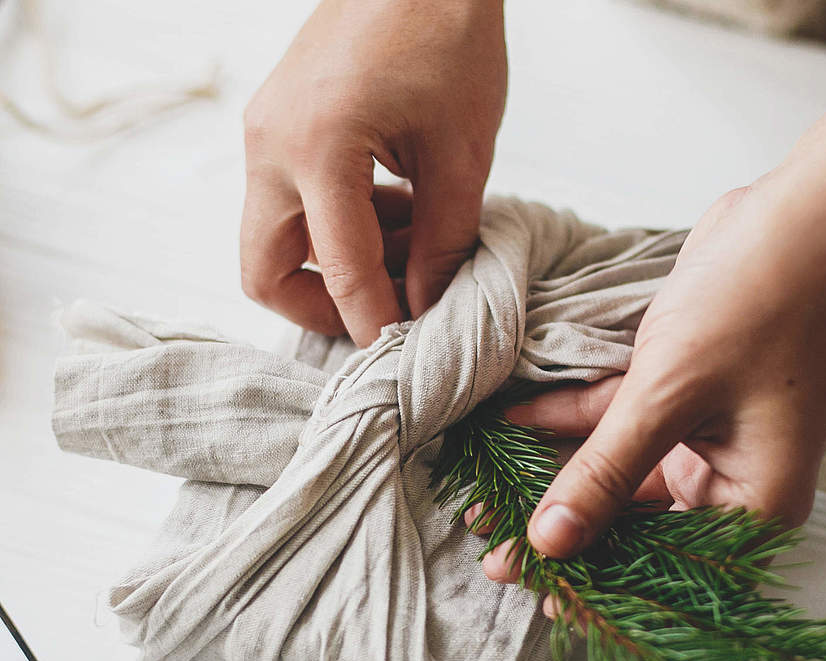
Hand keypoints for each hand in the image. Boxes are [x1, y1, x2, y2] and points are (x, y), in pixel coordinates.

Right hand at [240, 0, 506, 345]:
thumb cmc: (446, 35)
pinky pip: (290, 201)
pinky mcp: (277, 122)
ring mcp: (264, 132)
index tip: (406, 359)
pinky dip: (335, 225)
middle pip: (265, 271)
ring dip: (335, 264)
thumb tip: (428, 307)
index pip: (341, 272)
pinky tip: (397, 215)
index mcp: (317, 149)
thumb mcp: (461, 152)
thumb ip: (443, 240)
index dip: (377, 325)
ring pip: (275, 239)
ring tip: (412, 252)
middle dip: (323, 309)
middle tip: (387, 316)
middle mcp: (269, 146)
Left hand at [471, 44, 825, 595]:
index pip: (665, 565)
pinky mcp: (685, 394)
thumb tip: (551, 542)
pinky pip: (619, 420)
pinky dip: (570, 420)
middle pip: (636, 524)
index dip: (598, 581)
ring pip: (618, 470)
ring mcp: (708, 436)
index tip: (537, 595)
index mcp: (754, 504)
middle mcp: (734, 481)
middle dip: (565, 530)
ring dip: (555, 475)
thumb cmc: (757, 307)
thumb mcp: (667, 398)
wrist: (800, 216)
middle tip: (495, 554)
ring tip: (486, 500)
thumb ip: (604, 472)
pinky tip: (511, 424)